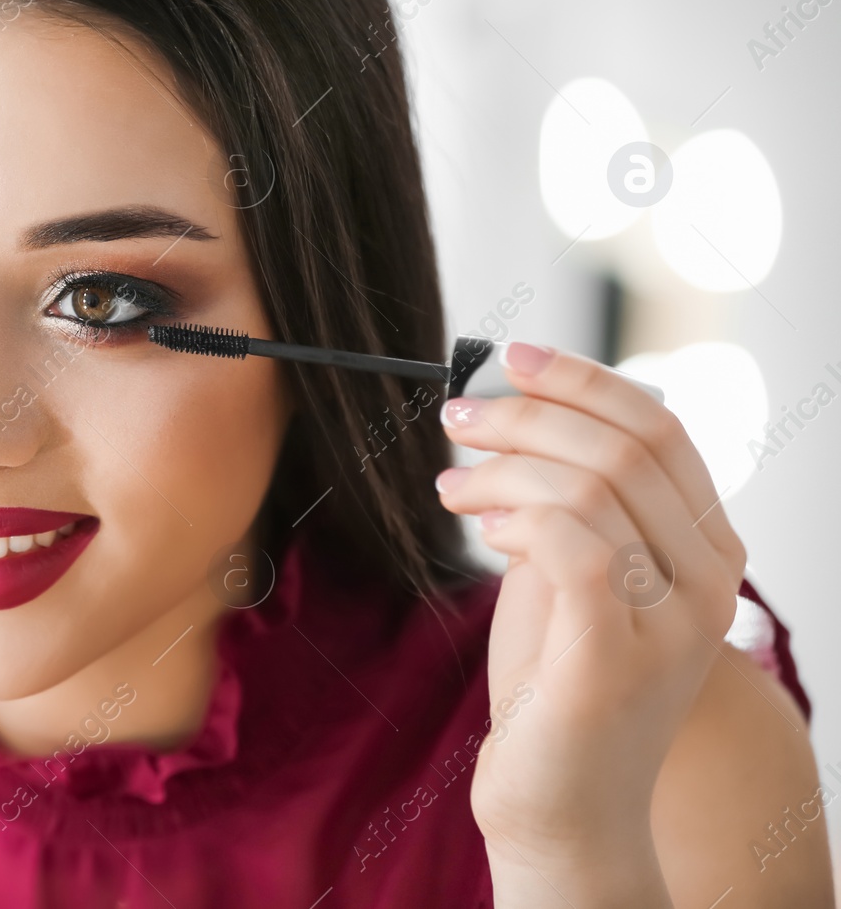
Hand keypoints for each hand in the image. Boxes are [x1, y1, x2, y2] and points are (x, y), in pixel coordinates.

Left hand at [434, 343, 742, 903]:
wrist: (560, 801)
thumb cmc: (556, 682)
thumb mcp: (570, 574)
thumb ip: (571, 505)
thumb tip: (523, 421)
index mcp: (706, 550)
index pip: (661, 429)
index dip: (584, 379)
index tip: (512, 357)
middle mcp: (708, 582)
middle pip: (624, 445)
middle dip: (527, 414)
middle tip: (456, 419)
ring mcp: (670, 623)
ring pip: (593, 485)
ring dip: (502, 466)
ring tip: (449, 486)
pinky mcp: (614, 657)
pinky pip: (573, 543)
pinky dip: (518, 516)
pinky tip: (481, 527)